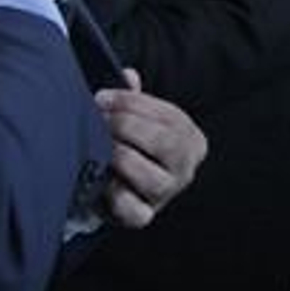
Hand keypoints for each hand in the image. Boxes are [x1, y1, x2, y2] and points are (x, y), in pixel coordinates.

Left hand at [94, 68, 206, 228]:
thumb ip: (134, 99)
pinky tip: (102, 179)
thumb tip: (128, 74)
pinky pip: (133, 209)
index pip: (168, 115)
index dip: (132, 103)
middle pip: (164, 142)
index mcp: (191, 139)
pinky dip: (115, 194)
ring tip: (98, 145)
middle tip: (99, 119)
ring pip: (150, 176)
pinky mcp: (145, 216)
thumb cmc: (134, 146)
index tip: (102, 97)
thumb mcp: (140, 120)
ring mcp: (168, 193)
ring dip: (120, 157)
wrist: (125, 187)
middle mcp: (186, 167)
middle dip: (126, 126)